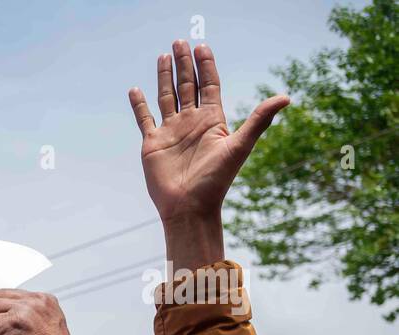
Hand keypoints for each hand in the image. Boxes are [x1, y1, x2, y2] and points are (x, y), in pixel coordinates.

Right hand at [129, 41, 287, 267]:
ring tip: (163, 56)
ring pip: (166, 97)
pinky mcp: (152, 143)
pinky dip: (139, 105)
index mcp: (212, 120)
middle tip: (181, 42)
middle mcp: (191, 122)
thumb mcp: (239, 146)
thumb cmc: (215, 181)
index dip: (206, 66)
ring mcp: (171, 132)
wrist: (189, 206)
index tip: (202, 47)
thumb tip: (286, 97)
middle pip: (187, 86)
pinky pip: (144, 118)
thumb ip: (259, 120)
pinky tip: (135, 89)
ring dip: (165, 77)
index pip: (209, 85)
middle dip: (185, 64)